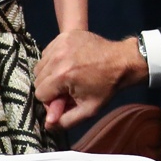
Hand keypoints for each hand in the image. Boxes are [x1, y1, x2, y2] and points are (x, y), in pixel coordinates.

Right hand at [32, 30, 146, 129]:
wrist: (122, 61)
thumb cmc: (106, 86)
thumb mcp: (88, 109)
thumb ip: (66, 120)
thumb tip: (47, 125)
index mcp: (62, 75)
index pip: (40, 94)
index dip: (53, 100)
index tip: (66, 98)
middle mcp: (58, 57)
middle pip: (38, 79)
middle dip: (50, 87)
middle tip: (68, 87)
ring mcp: (61, 43)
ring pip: (41, 65)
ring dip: (50, 73)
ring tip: (68, 75)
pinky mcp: (65, 35)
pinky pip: (47, 52)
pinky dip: (53, 60)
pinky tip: (68, 63)